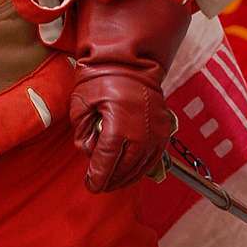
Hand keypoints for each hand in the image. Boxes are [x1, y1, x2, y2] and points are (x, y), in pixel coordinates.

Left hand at [70, 0, 189, 191]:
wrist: (130, 60)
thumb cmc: (101, 77)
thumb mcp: (81, 102)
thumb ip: (82, 132)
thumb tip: (89, 153)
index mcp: (119, 123)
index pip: (107, 160)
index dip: (98, 176)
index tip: (91, 185)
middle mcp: (142, 131)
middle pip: (126, 167)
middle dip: (112, 180)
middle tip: (100, 185)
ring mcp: (156, 131)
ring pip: (142, 165)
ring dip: (127, 177)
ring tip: (113, 181)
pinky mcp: (165, 129)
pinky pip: (155, 157)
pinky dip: (142, 167)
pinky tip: (130, 171)